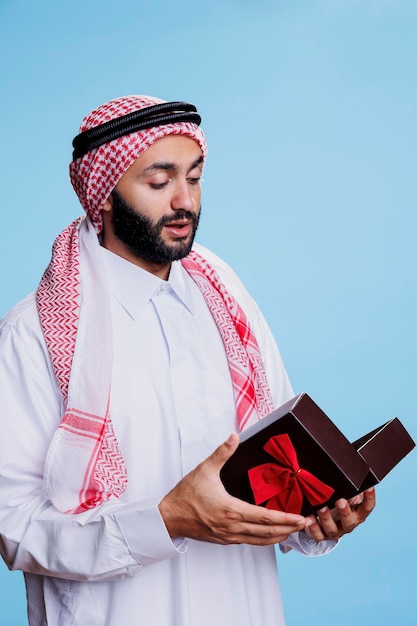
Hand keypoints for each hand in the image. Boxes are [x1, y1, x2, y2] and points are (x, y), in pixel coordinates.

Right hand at [158, 433, 306, 545]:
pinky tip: (272, 535)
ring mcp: (229, 536)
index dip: (286, 519)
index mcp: (231, 510)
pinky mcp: (225, 540)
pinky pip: (251, 542)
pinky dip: (265, 540)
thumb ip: (222, 452)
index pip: (265, 518)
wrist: (170, 516)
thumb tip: (234, 436)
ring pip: (261, 541)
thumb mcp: (204, 469)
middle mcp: (232, 527)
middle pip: (268, 533)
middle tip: (306, 525)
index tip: (301, 517)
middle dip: (290, 529)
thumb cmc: (186, 495)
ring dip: (280, 537)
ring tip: (294, 531)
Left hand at [304, 488, 375, 541]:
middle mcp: (348, 524)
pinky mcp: (322, 536)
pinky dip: (313, 527)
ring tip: (321, 508)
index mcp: (357, 513)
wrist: (323, 519)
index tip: (369, 487)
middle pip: (350, 521)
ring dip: (326, 518)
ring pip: (332, 529)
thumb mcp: (344, 493)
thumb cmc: (335, 501)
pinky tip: (309, 518)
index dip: (369, 498)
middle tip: (340, 500)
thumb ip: (348, 485)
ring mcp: (335, 531)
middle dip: (345, 512)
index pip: (367, 507)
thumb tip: (350, 470)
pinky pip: (318, 535)